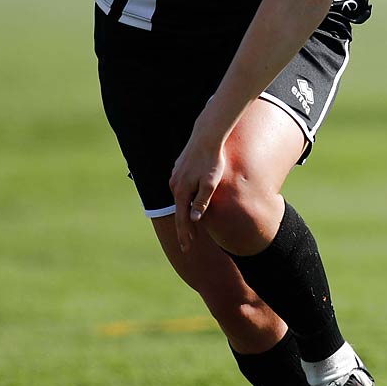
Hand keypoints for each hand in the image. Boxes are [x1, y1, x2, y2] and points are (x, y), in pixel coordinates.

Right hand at [169, 126, 229, 252]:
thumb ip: (202, 201)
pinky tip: (188, 205)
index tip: (186, 248)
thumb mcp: (210, 183)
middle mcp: (174, 185)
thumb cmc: (212, 160)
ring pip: (179, 200)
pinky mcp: (179, 171)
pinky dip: (184, 201)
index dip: (185, 234)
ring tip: (190, 229)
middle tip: (187, 245)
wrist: (206, 137)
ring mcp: (175, 177)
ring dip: (184, 214)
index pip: (182, 219)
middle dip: (184, 229)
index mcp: (182, 191)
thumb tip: (194, 219)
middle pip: (178, 212)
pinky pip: (181, 191)